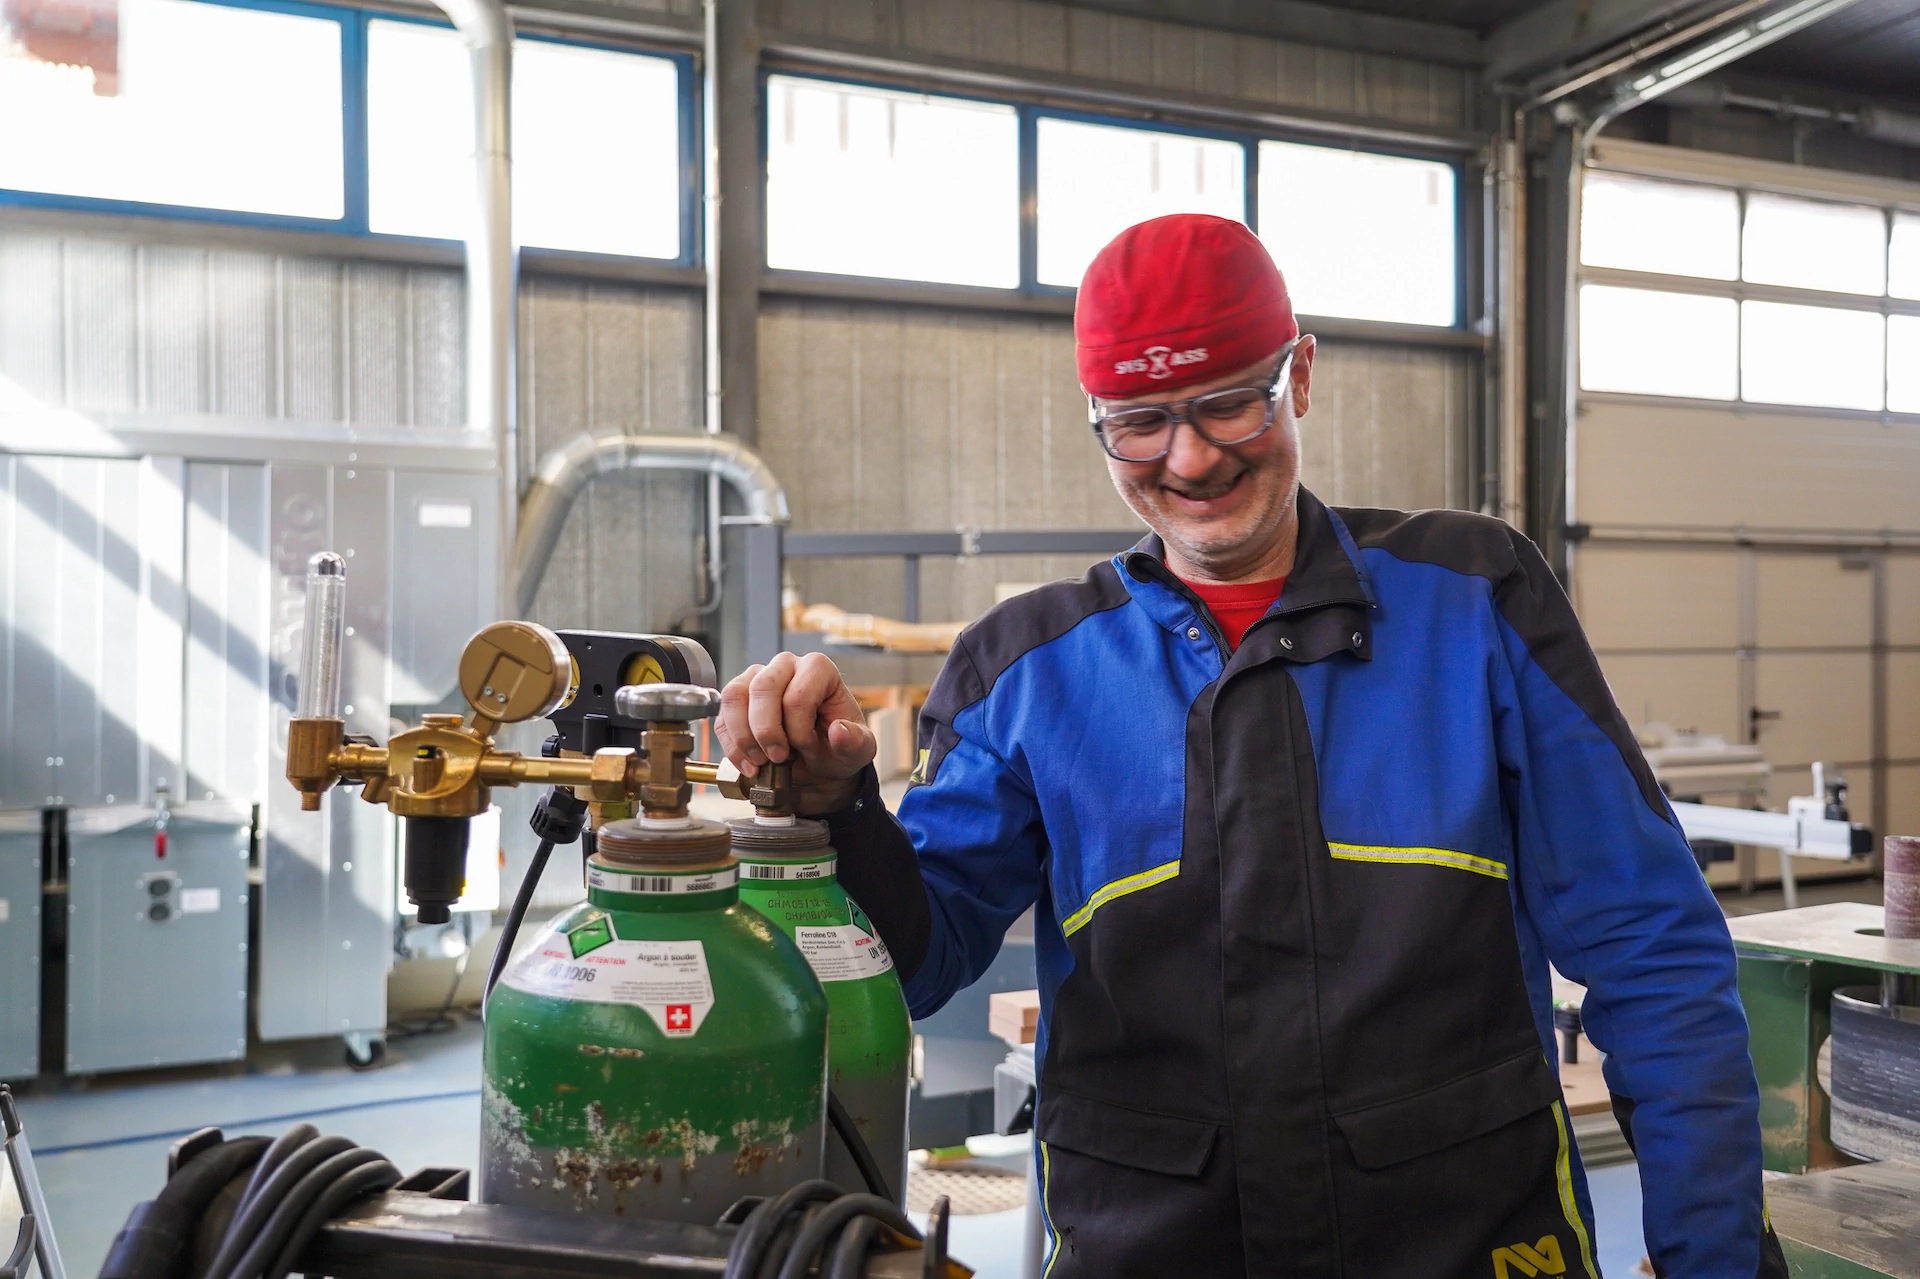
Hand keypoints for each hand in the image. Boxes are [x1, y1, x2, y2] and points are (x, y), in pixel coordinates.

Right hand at [715, 652, 875, 815]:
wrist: (816, 765)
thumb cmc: (836, 748)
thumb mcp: (857, 750)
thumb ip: (856, 742)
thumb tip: (839, 731)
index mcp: (819, 669)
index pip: (797, 695)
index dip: (798, 730)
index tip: (807, 748)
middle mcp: (786, 666)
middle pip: (763, 688)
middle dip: (766, 731)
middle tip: (777, 758)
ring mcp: (757, 678)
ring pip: (735, 696)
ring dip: (744, 737)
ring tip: (759, 762)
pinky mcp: (738, 700)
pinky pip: (722, 716)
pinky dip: (731, 745)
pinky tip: (747, 763)